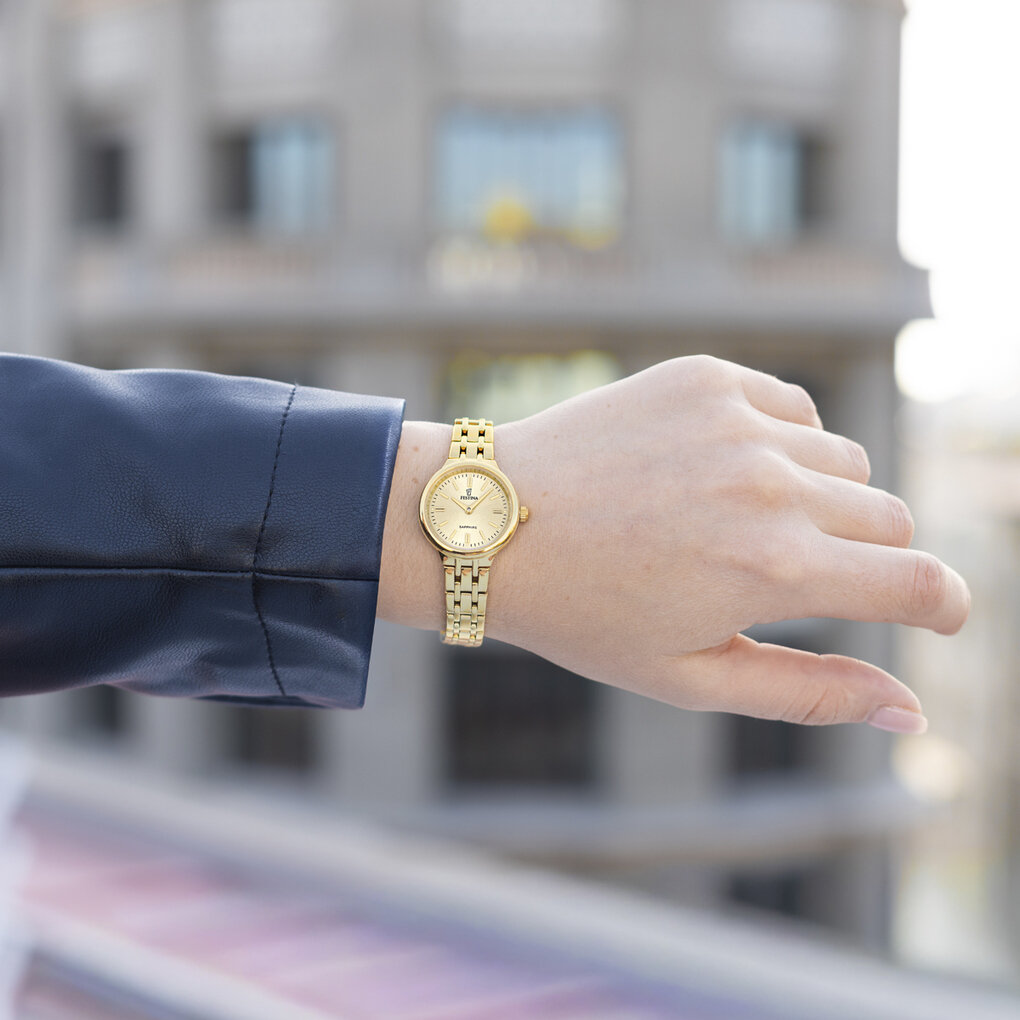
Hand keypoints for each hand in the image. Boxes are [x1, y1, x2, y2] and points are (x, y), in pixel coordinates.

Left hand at [379, 356, 969, 732]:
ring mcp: (739, 421)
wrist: (491, 523)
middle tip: (794, 576)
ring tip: (738, 525)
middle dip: (867, 557)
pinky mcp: (707, 378)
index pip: (920, 583)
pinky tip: (722, 472)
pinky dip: (781, 444)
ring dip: (819, 498)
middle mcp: (772, 485)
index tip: (937, 612)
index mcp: (777, 570)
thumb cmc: (585, 614)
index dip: (942, 605)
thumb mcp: (692, 676)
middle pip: (889, 518)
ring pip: (844, 461)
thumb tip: (911, 711)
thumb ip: (811, 692)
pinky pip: (794, 410)